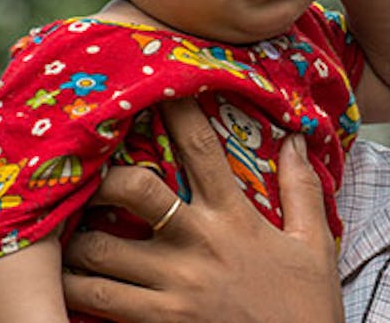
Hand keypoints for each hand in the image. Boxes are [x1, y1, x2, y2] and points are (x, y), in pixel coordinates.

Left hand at [62, 99, 342, 322]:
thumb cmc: (305, 306)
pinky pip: (98, 303)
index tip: (157, 88)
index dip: (177, 111)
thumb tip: (296, 140)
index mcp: (236, 219)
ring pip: (98, 252)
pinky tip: (77, 280)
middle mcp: (198, 246)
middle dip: (105, 176)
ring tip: (75, 233)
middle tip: (94, 176)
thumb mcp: (314, 244)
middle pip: (134, 190)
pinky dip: (78, 288)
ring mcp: (173, 289)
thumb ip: (302, 189)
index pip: (202, 150)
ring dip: (80, 239)